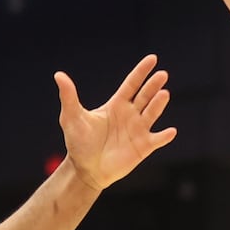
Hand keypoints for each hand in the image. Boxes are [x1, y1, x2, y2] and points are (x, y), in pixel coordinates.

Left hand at [54, 54, 176, 191]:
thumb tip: (58, 75)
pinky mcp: (143, 147)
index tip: (153, 59)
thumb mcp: (71, 118)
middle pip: (145, 96)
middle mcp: (130, 115)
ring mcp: (138, 130)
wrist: (85, 170)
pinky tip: (171, 131)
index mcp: (116, 105)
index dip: (142, 71)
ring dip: (158, 104)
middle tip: (162, 75)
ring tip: (164, 94)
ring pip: (152, 113)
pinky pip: (157, 140)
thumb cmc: (78, 143)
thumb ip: (68, 97)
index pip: (132, 84)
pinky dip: (164, 136)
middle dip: (153, 85)